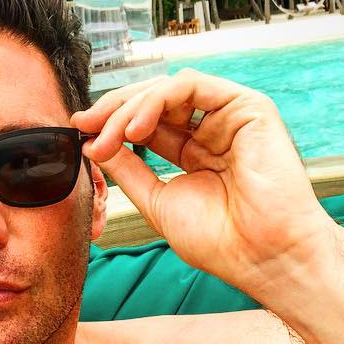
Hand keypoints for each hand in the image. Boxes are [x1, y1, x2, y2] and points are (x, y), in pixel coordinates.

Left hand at [72, 69, 338, 297]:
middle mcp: (213, 130)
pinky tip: (135, 128)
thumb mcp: (157, 200)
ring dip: (130, 107)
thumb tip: (95, 144)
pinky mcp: (247, 106)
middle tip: (85, 127)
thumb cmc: (221, 241)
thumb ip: (129, 169)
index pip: (147, 123)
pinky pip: (191, 86)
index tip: (79, 133)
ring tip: (107, 135)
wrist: (263, 257)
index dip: (111, 123)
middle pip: (154, 101)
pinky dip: (156, 100)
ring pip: (168, 89)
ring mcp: (231, 116)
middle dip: (113, 111)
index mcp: (195, 152)